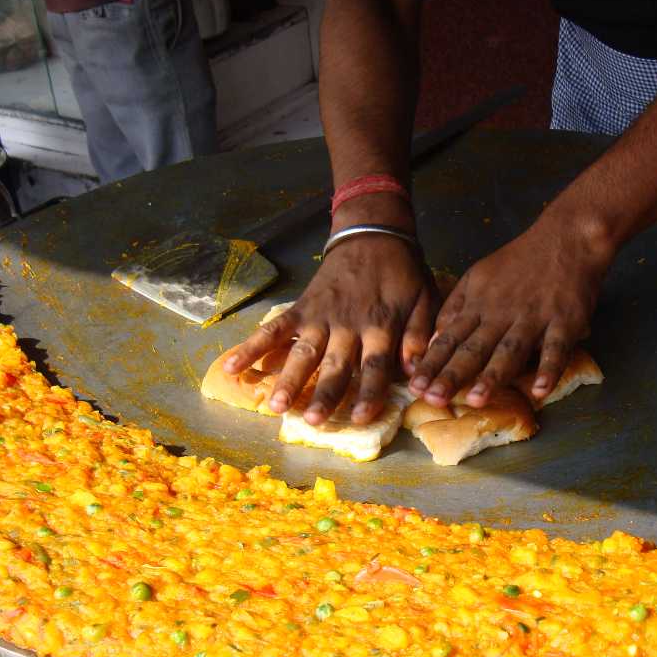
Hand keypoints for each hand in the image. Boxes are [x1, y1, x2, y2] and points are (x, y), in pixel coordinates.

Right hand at [223, 233, 436, 424]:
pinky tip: (232, 367)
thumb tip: (415, 371)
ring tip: (275, 407)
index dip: (368, 392)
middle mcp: (347, 325)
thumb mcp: (424, 299)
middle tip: (312, 421)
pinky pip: (274, 329)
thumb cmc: (402, 272)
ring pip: (303, 352)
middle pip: (335, 365)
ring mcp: (320, 316)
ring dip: (288, 380)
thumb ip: (419, 335)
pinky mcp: (302, 308)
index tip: (359, 418)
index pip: (375, 365)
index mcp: (380, 325)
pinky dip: (252, 346)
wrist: (372, 234)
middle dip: (323, 394)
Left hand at [408, 215, 611, 407]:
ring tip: (476, 400)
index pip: (450, 339)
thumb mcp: (477, 276)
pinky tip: (540, 391)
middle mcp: (501, 314)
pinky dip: (549, 369)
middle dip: (452, 375)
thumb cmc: (519, 261)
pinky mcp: (564, 321)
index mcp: (479, 305)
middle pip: (473, 349)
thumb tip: (435, 337)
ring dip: (493, 375)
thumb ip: (456, 306)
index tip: (415, 387)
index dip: (432, 364)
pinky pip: (556, 348)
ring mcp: (533, 318)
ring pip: (509, 350)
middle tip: (433, 399)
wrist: (566, 238)